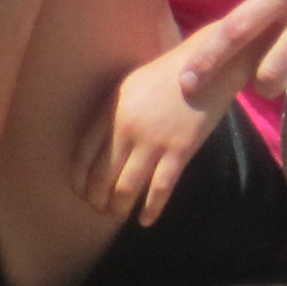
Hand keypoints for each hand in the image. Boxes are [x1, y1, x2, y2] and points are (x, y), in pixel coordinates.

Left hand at [80, 52, 226, 229]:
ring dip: (118, 209)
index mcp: (109, 111)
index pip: (82, 156)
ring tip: (118, 215)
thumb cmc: (165, 76)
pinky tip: (145, 220)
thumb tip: (95, 149)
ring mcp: (153, 141)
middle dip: (97, 200)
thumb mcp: (128, 88)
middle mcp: (126, 128)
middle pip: (100, 177)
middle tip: (101, 209)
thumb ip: (109, 116)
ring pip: (125, 189)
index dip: (78, 181)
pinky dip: (150, 209)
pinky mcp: (179, 151)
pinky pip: (159, 189)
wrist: (207, 64)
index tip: (80, 193)